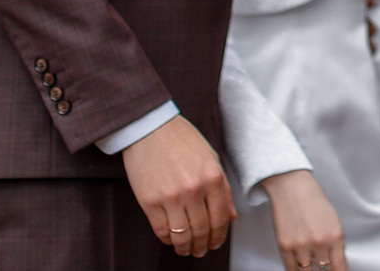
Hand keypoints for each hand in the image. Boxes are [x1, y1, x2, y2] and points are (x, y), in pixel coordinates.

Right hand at [123, 115, 236, 256]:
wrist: (150, 128)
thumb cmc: (182, 140)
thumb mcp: (211, 158)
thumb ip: (223, 189)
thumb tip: (230, 216)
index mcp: (213, 177)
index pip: (221, 218)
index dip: (219, 235)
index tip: (216, 242)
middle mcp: (194, 189)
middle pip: (202, 230)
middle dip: (203, 245)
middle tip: (201, 250)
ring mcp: (171, 197)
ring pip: (182, 235)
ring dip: (186, 248)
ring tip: (187, 250)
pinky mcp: (149, 202)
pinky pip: (161, 230)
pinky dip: (168, 240)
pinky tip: (171, 240)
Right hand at [260, 169, 346, 270]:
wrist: (292, 187)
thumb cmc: (312, 201)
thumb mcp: (333, 221)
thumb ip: (335, 244)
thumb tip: (336, 263)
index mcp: (336, 236)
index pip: (339, 267)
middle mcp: (320, 242)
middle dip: (322, 269)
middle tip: (321, 265)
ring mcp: (301, 245)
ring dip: (308, 269)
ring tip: (309, 262)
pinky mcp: (285, 246)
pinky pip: (291, 268)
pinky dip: (295, 268)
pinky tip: (298, 266)